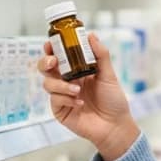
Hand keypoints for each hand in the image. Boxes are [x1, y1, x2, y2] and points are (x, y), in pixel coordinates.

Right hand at [38, 33, 139, 160]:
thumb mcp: (109, 75)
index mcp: (77, 70)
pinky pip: (55, 100)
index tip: (51, 42)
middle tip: (53, 61)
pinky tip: (79, 103)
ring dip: (61, 85)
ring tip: (77, 90)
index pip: (60, 55)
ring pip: (48, 84)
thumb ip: (100, 55)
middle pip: (46, 67)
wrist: (115, 125)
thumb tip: (91, 35)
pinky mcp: (60, 110)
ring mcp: (62, 96)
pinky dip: (66, 99)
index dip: (52, 48)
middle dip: (45, 62)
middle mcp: (66, 81)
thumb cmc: (113, 100)